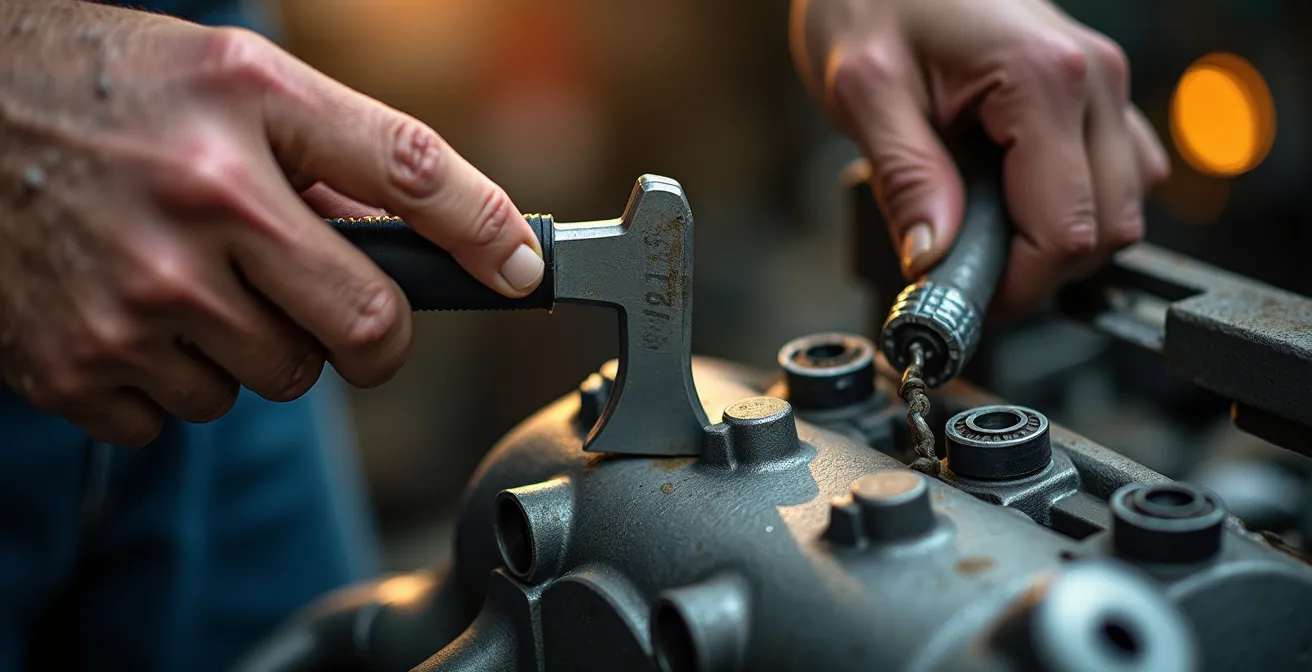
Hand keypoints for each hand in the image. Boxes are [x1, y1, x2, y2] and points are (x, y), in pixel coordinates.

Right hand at [0, 0, 544, 445]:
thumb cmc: (94, 88)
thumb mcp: (221, 78)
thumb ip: (323, 147)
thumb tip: (415, 235)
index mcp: (246, 104)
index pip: (412, 171)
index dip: (488, 231)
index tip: (522, 270)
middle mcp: (202, 199)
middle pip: (366, 325)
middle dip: (374, 334)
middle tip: (347, 314)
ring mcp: (137, 293)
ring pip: (277, 380)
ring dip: (259, 347)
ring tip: (195, 281)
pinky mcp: (77, 363)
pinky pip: (185, 415)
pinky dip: (177, 378)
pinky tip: (134, 314)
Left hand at [791, 0, 1169, 314]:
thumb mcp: (865, 91)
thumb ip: (905, 179)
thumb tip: (932, 260)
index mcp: (1044, 79)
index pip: (1066, 230)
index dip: (1018, 284)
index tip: (965, 296)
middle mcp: (1094, 79)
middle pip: (1109, 228)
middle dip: (1041, 269)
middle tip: (966, 270)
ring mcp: (1104, 84)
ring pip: (1123, 206)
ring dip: (1061, 240)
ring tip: (982, 228)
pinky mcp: (1096, 92)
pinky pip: (1118, 174)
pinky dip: (1074, 205)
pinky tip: (1011, 200)